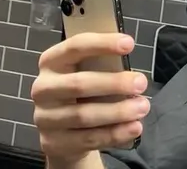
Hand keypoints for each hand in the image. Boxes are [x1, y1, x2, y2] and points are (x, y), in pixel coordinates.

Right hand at [33, 32, 150, 166]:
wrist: (61, 133)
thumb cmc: (80, 94)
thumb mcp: (84, 73)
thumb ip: (101, 67)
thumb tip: (131, 71)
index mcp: (51, 62)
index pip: (74, 47)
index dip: (102, 44)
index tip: (129, 43)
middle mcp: (43, 88)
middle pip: (79, 83)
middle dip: (114, 83)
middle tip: (141, 83)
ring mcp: (45, 118)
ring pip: (83, 115)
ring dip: (117, 111)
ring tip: (143, 107)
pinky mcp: (53, 142)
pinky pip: (88, 139)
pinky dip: (114, 134)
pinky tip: (134, 128)